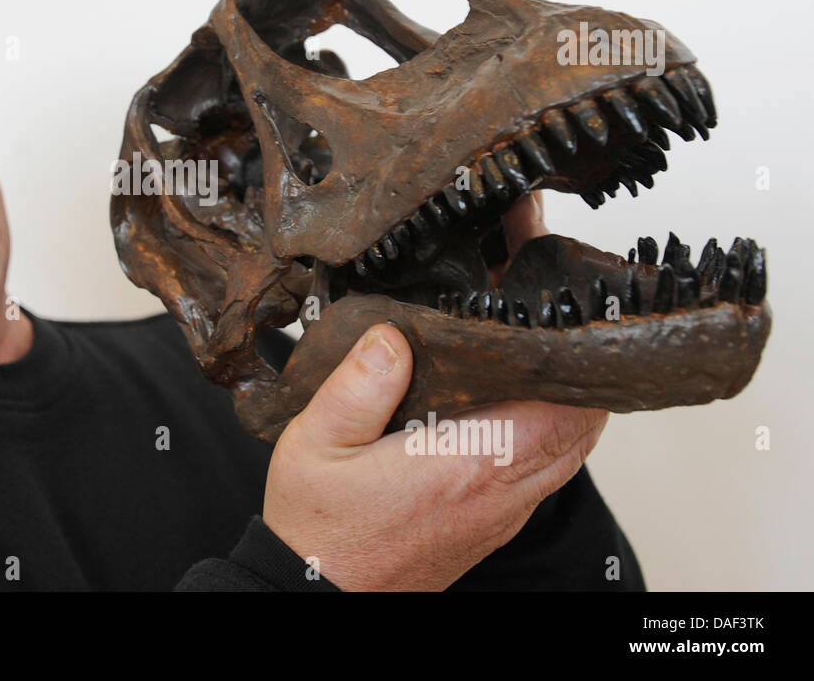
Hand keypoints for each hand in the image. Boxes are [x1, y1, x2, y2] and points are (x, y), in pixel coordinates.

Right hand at [261, 193, 610, 590]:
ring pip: (571, 449)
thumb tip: (392, 335)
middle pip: (583, 423)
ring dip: (564, 399)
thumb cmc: (318, 529)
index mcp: (467, 465)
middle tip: (543, 316)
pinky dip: (546, 429)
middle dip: (574, 366)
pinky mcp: (492, 525)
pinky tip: (507, 402)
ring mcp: (501, 513)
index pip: (564, 405)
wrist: (317, 595)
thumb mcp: (316, 443)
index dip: (571, 351)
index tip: (550, 304)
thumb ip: (356, 385)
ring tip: (528, 350)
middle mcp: (499, 493)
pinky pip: (545, 470)